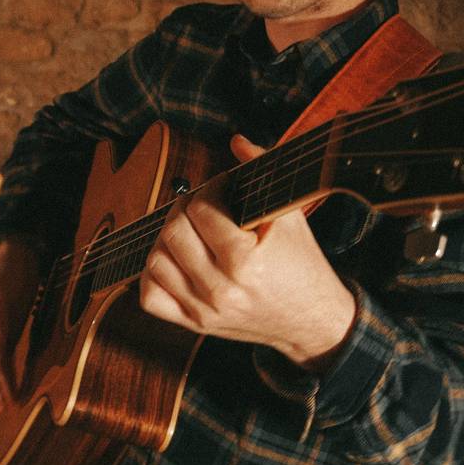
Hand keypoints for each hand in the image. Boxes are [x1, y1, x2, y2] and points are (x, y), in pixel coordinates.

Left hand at [139, 135, 355, 369]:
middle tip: (204, 203)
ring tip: (190, 229)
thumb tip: (236, 140)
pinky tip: (175, 259)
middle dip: (185, 207)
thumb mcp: (291, 216)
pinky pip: (150, 296)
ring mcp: (204, 310)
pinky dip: (154, 273)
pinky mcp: (196, 324)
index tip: (224, 186)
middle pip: (174, 232)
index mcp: (245, 262)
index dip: (212, 187)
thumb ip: (264, 170)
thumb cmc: (303, 265)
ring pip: (156, 260)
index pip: (203, 210)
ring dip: (168, 237)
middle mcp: (220, 289)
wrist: (312, 320)